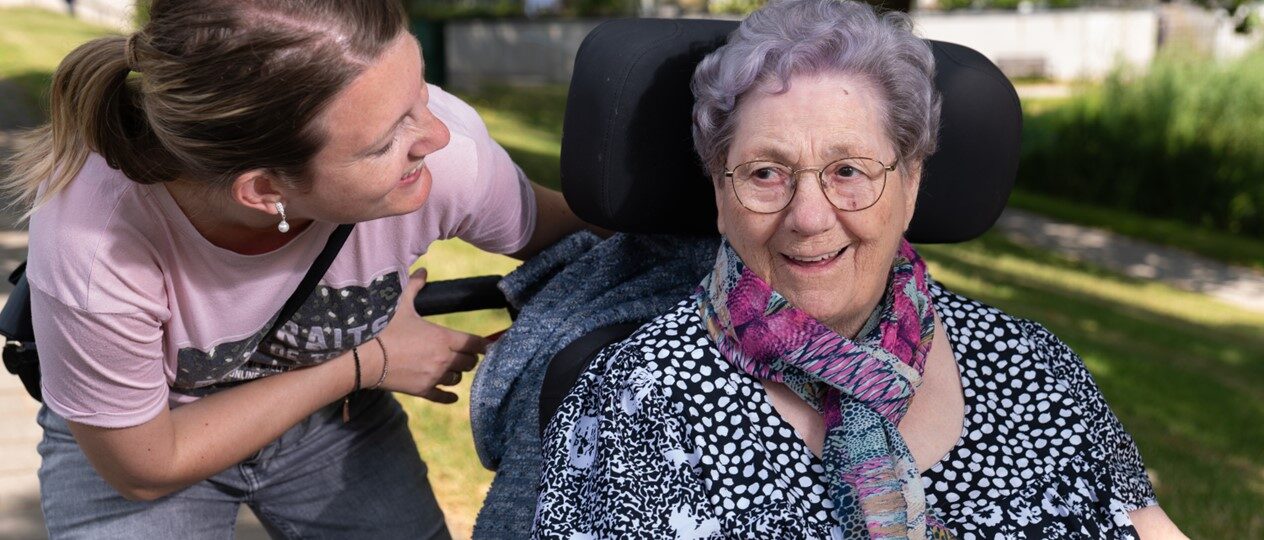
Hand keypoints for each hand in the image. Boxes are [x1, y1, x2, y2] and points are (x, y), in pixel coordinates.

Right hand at [371, 268, 487, 402]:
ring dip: (456, 373)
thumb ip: (415, 286)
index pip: (475, 343)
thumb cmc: (384, 328)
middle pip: (470, 362)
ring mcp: (434, 377)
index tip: (484, 344)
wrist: (364, 357)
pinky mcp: (422, 390)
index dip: (481, 344)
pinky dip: (450, 396)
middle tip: (464, 354)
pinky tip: (452, 396)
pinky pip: (443, 397)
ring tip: (450, 368)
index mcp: (444, 338)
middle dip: (468, 358)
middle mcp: (444, 359)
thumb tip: (423, 270)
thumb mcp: (401, 304)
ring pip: (457, 379)